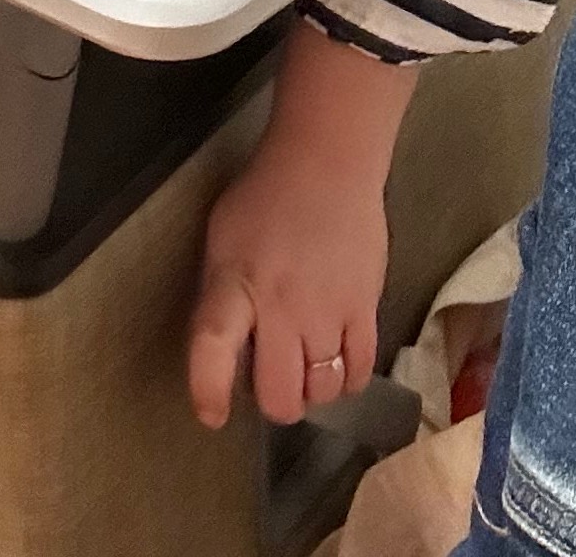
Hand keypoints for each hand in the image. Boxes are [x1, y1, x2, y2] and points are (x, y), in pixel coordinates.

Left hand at [186, 19, 414, 430]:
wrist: (327, 161)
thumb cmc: (265, 197)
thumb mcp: (223, 239)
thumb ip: (220, 296)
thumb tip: (224, 352)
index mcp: (234, 282)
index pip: (213, 347)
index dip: (209, 390)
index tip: (212, 414)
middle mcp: (280, 305)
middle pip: (279, 394)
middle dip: (273, 401)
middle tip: (273, 378)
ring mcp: (327, 310)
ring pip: (320, 392)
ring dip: (310, 390)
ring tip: (306, 363)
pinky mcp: (366, 307)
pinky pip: (359, 373)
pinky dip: (346, 381)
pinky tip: (336, 362)